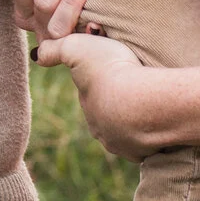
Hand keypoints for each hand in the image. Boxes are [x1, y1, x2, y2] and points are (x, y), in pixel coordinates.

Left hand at [35, 30, 156, 158]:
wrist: (143, 102)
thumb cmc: (110, 70)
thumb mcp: (75, 48)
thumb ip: (53, 50)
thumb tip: (37, 55)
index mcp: (89, 109)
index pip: (93, 93)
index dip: (103, 76)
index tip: (116, 64)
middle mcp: (104, 132)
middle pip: (112, 113)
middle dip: (120, 99)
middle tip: (136, 80)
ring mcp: (127, 145)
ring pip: (132, 129)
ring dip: (139, 115)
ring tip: (152, 98)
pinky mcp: (150, 152)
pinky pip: (153, 141)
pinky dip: (157, 129)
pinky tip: (163, 115)